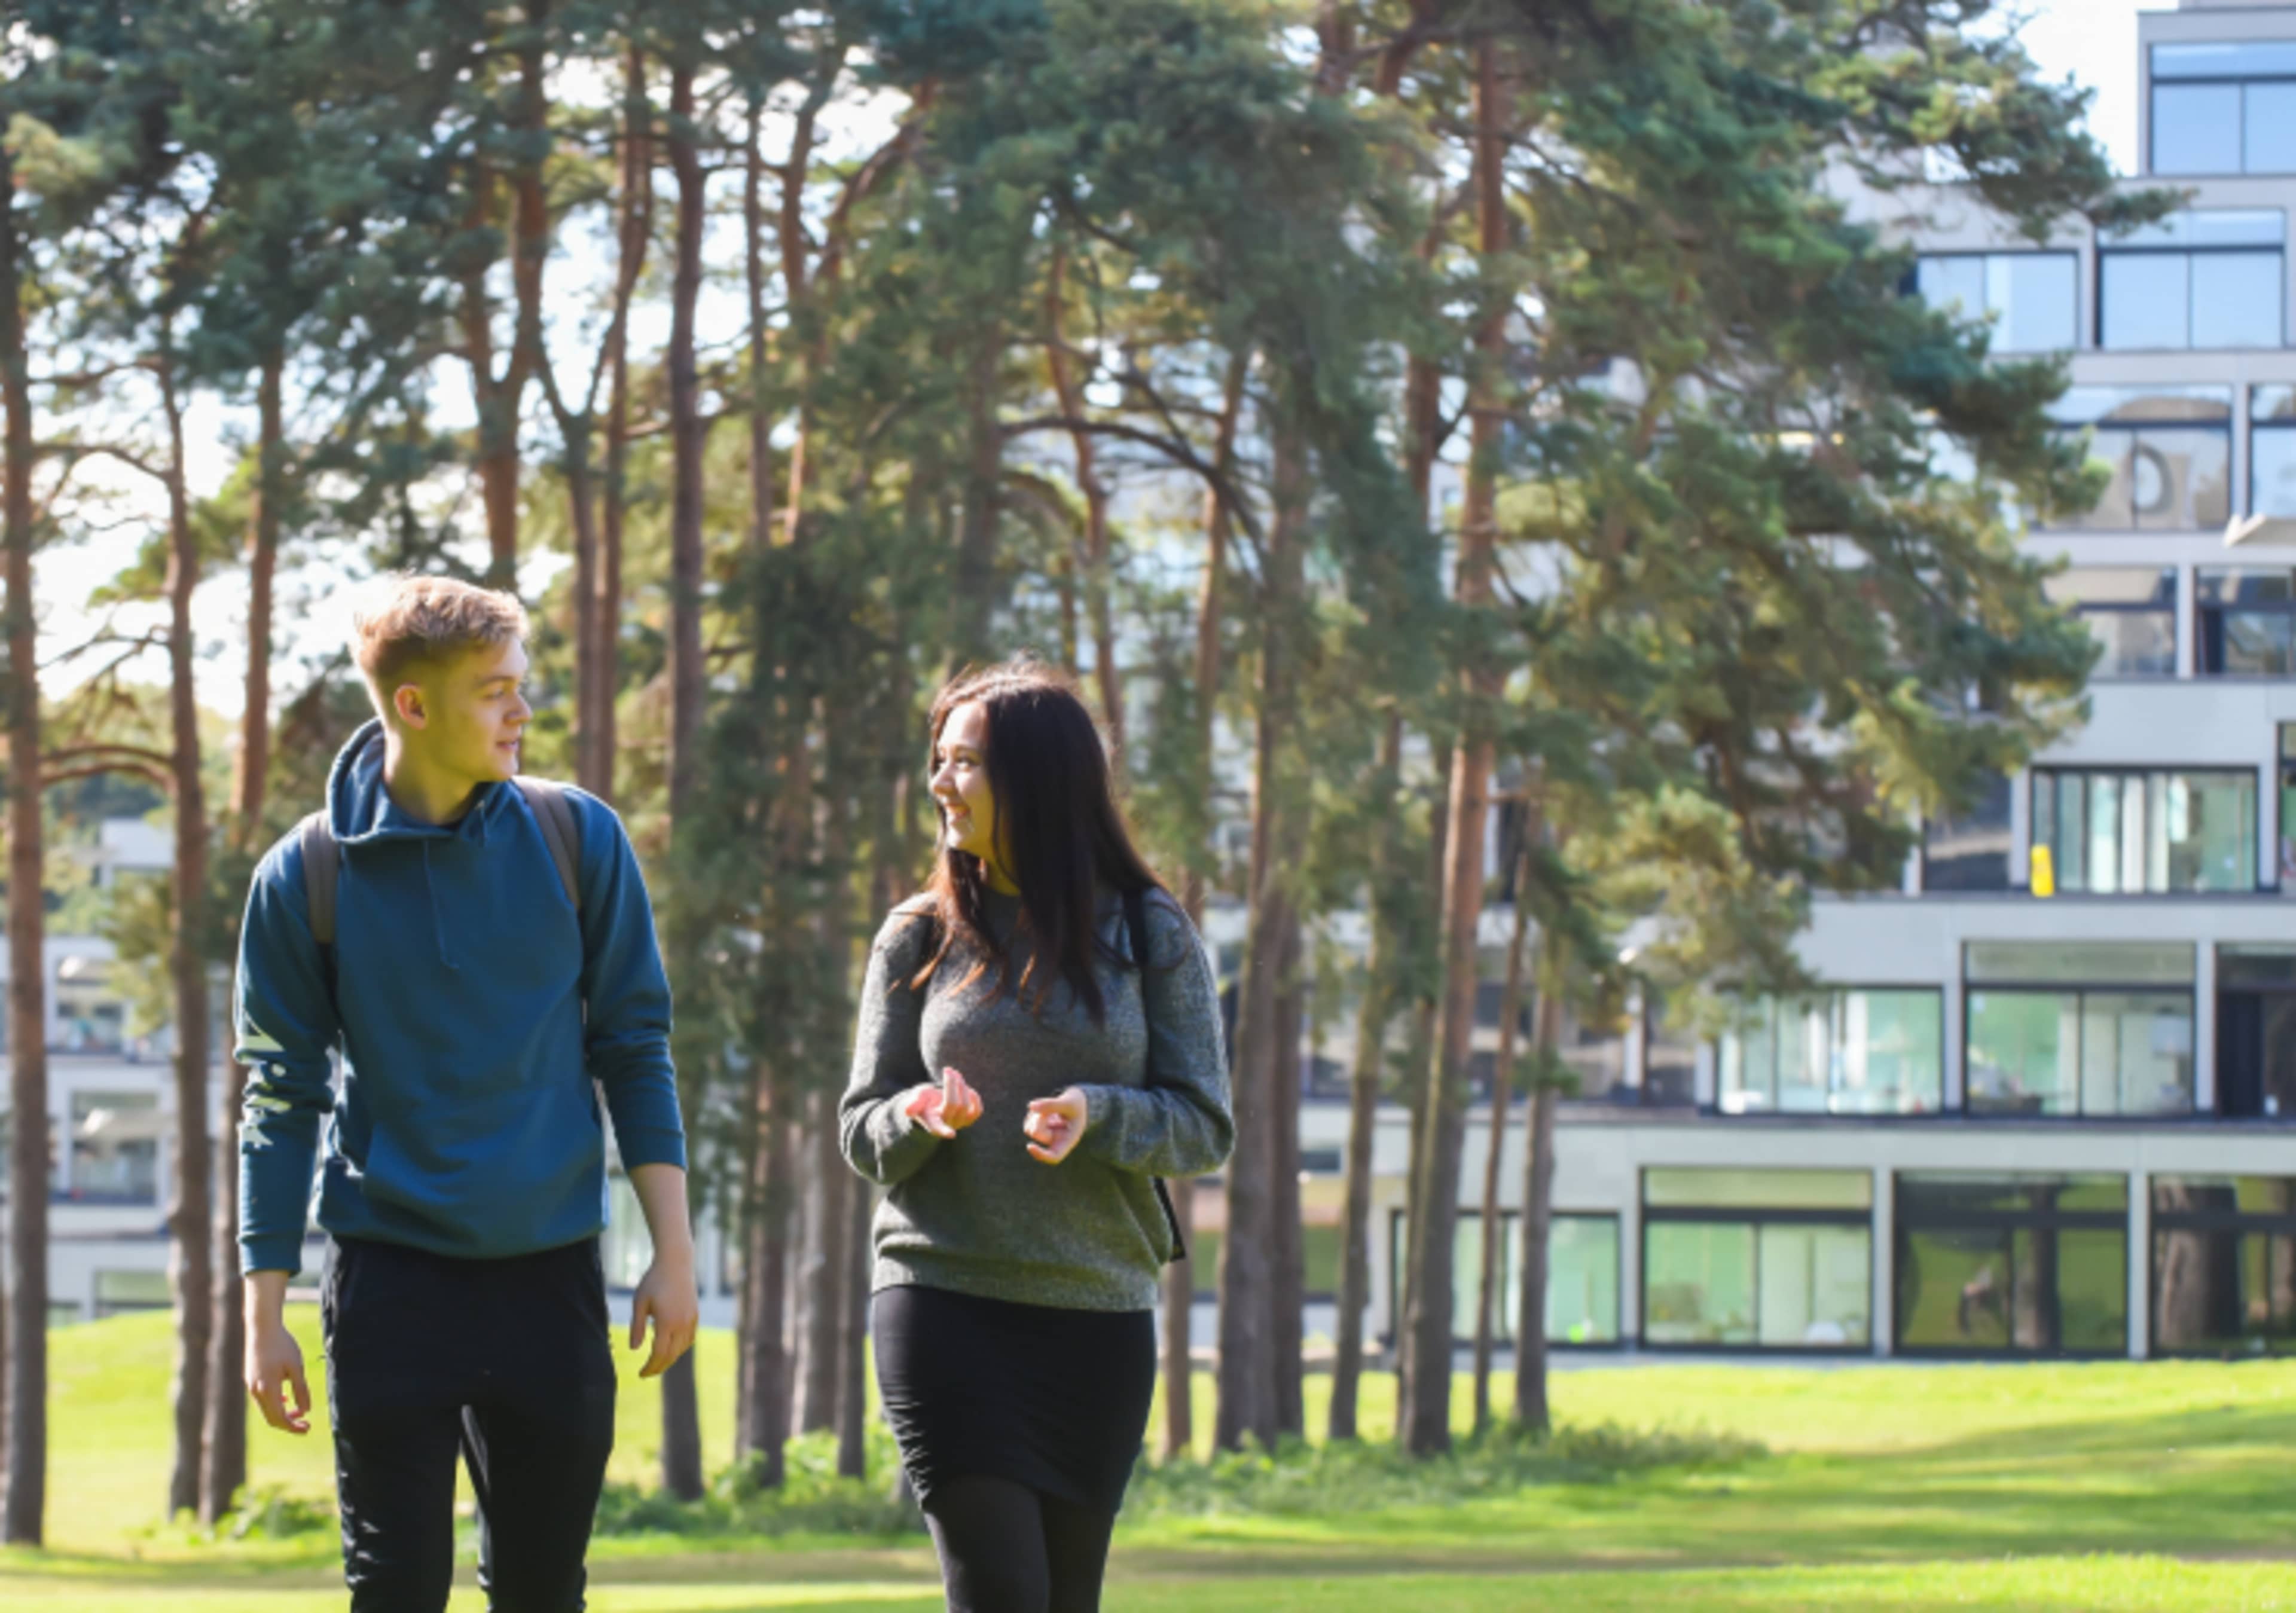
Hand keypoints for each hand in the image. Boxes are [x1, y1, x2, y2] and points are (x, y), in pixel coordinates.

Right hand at [244, 1287, 311, 1435]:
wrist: (261, 1327)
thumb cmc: (281, 1345)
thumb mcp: (296, 1367)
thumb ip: (301, 1390)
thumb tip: (305, 1410)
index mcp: (267, 1390)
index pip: (279, 1419)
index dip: (293, 1427)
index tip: (307, 1429)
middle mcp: (255, 1391)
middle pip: (271, 1417)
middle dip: (288, 1423)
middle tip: (305, 1424)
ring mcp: (250, 1385)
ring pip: (266, 1409)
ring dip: (282, 1413)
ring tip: (299, 1411)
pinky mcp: (250, 1378)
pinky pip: (262, 1399)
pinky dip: (275, 1403)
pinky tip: (286, 1400)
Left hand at [629, 1249, 699, 1379]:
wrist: (676, 1262)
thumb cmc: (654, 1280)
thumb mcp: (640, 1302)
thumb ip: (636, 1327)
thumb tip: (634, 1349)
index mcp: (667, 1322)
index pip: (659, 1354)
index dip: (650, 1367)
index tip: (640, 1374)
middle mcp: (682, 1323)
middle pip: (671, 1355)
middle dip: (659, 1367)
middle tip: (647, 1373)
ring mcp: (691, 1319)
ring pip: (682, 1348)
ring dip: (669, 1359)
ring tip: (657, 1363)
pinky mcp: (695, 1315)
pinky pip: (689, 1339)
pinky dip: (680, 1348)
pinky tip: (671, 1348)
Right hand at [903, 1067, 982, 1138]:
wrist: (932, 1103)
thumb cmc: (922, 1100)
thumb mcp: (916, 1098)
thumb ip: (914, 1103)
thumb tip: (908, 1111)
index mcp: (932, 1122)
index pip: (938, 1128)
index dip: (944, 1131)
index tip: (952, 1134)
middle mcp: (947, 1125)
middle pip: (954, 1104)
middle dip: (952, 1084)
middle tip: (947, 1069)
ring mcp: (960, 1123)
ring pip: (966, 1105)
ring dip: (962, 1086)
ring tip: (954, 1073)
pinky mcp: (970, 1119)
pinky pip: (977, 1110)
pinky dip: (973, 1096)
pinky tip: (965, 1088)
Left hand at [1023, 1087, 1088, 1164]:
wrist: (1076, 1100)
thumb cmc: (1077, 1103)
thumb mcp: (1069, 1101)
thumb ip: (1052, 1104)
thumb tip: (1031, 1106)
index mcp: (1068, 1140)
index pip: (1054, 1156)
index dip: (1041, 1154)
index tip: (1029, 1146)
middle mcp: (1056, 1141)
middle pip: (1038, 1134)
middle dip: (1040, 1118)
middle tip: (1048, 1108)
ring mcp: (1046, 1136)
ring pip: (1029, 1129)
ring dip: (1036, 1115)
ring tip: (1048, 1106)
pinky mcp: (1038, 1129)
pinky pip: (1027, 1123)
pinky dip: (1033, 1113)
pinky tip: (1044, 1108)